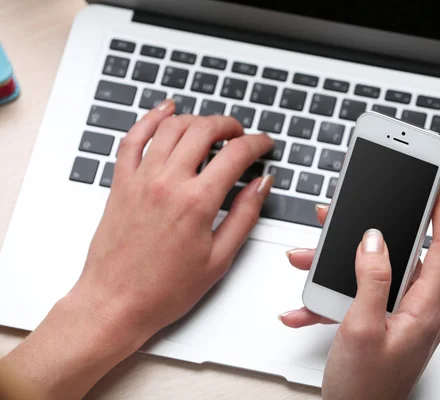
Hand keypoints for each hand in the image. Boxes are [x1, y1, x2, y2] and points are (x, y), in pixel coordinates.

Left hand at [0, 99, 273, 399]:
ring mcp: (141, 179)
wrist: (116, 302)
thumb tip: (261, 185)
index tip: (264, 144)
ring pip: (171, 127)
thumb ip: (244, 215)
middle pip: (204, 130)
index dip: (257, 143)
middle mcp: (168, 182)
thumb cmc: (164, 289)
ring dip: (196, 119)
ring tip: (210, 126)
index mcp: (197, 202)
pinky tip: (164, 112)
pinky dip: (150, 119)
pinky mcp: (121, 183)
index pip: (236, 155)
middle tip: (240, 133)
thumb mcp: (219, 259)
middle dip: (228, 125)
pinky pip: (134, 138)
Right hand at [280, 174, 439, 399]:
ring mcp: (399, 315)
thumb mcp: (362, 329)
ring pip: (373, 271)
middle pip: (401, 251)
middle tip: (349, 208)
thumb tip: (375, 239)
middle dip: (369, 227)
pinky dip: (331, 294)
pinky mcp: (381, 322)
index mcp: (425, 307)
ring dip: (338, 263)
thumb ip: (372, 279)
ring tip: (306, 257)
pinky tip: (304, 304)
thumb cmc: (365, 390)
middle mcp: (417, 307)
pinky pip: (358, 295)